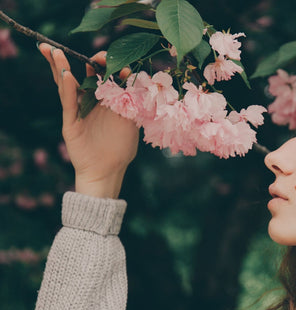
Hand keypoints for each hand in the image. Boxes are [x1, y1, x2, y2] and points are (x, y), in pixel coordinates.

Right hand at [38, 44, 138, 198]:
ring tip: (55, 50)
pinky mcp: (71, 121)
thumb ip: (134, 105)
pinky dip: (67, 87)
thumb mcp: (131, 124)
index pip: (108, 78)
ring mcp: (79, 109)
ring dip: (62, 67)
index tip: (121, 65)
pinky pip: (68, 101)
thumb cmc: (121, 150)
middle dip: (88, 62)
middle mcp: (93, 102)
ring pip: (69, 84)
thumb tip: (138, 84)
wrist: (107, 171)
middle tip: (94, 55)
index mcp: (109, 101)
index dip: (113, 68)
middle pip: (86, 76)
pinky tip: (66, 74)